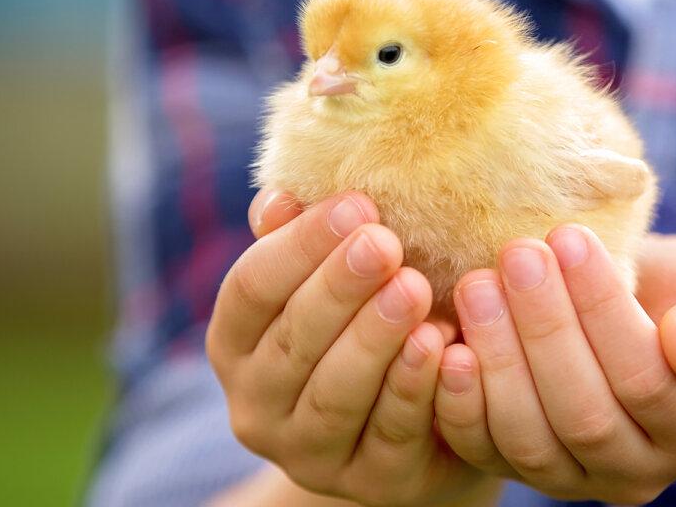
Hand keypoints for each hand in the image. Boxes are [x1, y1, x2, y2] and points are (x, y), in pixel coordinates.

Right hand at [206, 189, 495, 505]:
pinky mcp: (367, 484)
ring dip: (373, 339)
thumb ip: (301, 240)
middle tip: (384, 243)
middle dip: (338, 288)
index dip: (299, 246)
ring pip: (334, 394)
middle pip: (291, 342)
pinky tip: (439, 344)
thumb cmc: (362, 324)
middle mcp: (256, 405)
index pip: (252, 288)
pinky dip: (412, 388)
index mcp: (236, 343)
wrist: (418, 422)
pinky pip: (389, 435)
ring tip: (413, 289)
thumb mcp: (327, 279)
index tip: (355, 205)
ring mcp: (307, 454)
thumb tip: (280, 197)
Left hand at [433, 227, 675, 503]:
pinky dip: (458, 402)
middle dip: (543, 329)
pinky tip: (447, 343)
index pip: (647, 380)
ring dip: (497, 359)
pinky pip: (482, 450)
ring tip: (477, 285)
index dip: (603, 310)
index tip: (568, 237)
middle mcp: (637, 472)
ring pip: (528, 441)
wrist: (642, 324)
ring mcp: (573, 480)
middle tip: (515, 254)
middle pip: (584, 416)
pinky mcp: (517, 470)